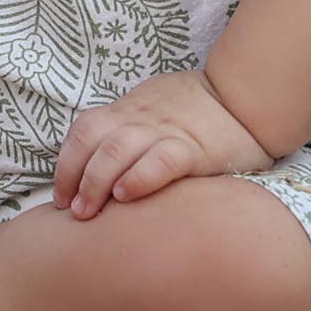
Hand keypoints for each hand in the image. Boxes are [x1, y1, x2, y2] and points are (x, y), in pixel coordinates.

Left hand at [50, 71, 273, 217]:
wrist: (249, 98)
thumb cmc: (201, 112)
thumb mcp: (157, 112)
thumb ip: (133, 132)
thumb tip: (104, 167)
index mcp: (131, 111)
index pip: (84, 130)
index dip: (67, 163)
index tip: (61, 196)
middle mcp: (142, 118)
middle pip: (92, 140)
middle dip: (74, 177)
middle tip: (72, 211)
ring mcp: (167, 131)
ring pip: (117, 149)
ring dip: (96, 182)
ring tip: (89, 213)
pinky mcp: (195, 148)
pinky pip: (160, 160)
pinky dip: (138, 177)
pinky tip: (126, 196)